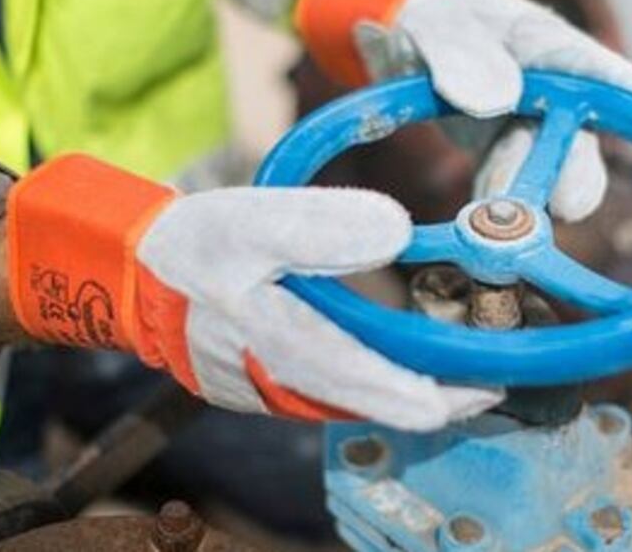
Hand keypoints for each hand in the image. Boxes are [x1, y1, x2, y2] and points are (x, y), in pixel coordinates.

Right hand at [8, 156, 501, 430]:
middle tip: (493, 370)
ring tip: (459, 363)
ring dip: (413, 389)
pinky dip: (380, 383)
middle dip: (441, 394)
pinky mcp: (274, 389)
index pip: (387, 393)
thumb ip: (318, 227)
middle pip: (385, 408)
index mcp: (289, 349)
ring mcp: (280, 395)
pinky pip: (342, 397)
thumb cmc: (192, 251)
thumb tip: (396, 231)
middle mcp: (290, 388)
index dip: (447, 394)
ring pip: (365, 406)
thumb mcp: (249, 223)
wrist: (137, 283)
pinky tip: (401, 360)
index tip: (494, 383)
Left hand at [299, 0, 631, 221]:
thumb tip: (497, 101)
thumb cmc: (429, 22)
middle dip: (573, 176)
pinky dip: (493, 212)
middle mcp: (550, 93)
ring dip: (526, 202)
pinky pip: (509, 192)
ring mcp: (531, 129)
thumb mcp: (432, 28)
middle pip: (579, 140)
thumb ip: (458, 54)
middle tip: (564, 206)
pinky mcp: (504, 158)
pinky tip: (473, 231)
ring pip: (548, 175)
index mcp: (542, 45)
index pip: (597, 68)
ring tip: (494, 227)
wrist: (408, 49)